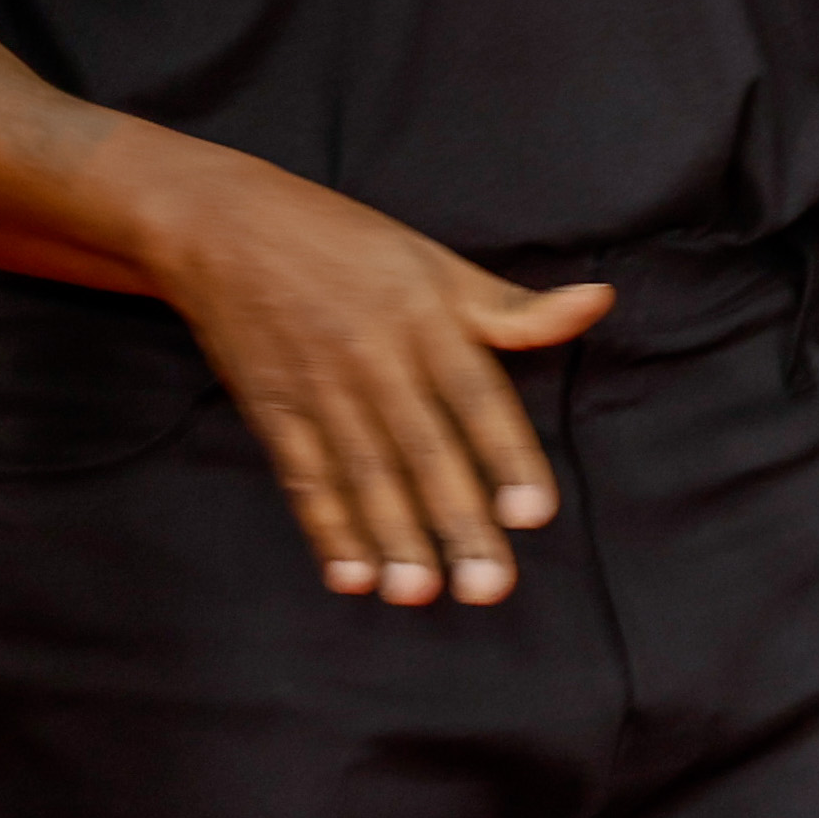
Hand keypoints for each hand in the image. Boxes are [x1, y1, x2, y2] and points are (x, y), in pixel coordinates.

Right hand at [152, 162, 612, 606]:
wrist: (220, 224)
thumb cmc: (342, 240)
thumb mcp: (432, 260)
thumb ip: (512, 305)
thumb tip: (598, 301)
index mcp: (422, 316)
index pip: (475, 395)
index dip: (506, 455)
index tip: (533, 514)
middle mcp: (373, 356)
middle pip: (423, 449)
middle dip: (457, 522)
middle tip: (489, 587)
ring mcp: (318, 387)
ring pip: (364, 473)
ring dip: (392, 537)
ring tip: (419, 593)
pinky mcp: (272, 410)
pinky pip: (304, 476)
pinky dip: (326, 528)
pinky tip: (350, 576)